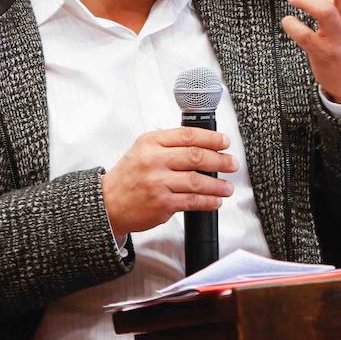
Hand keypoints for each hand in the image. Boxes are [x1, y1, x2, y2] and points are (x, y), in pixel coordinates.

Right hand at [101, 128, 236, 240]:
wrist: (108, 203)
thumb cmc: (129, 176)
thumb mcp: (143, 149)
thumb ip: (168, 144)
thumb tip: (204, 144)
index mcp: (150, 142)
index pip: (188, 135)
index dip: (211, 138)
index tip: (225, 142)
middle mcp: (154, 160)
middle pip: (196, 157)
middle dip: (220, 160)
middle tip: (232, 163)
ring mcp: (158, 183)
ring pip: (197, 181)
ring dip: (218, 185)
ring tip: (228, 187)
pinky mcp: (162, 204)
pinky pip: (192, 201)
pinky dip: (208, 201)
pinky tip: (215, 201)